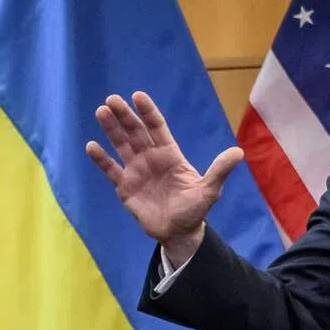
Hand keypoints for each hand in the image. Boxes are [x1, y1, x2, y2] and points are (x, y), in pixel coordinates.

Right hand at [86, 91, 243, 265]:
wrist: (179, 232)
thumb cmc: (194, 209)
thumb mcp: (209, 190)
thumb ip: (219, 170)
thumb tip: (238, 152)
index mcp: (170, 155)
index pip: (157, 128)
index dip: (148, 112)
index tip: (138, 96)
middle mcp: (151, 158)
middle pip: (136, 132)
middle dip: (124, 116)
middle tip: (112, 100)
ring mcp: (136, 171)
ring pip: (121, 145)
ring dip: (111, 129)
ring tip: (101, 112)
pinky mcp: (125, 187)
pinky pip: (111, 170)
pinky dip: (101, 159)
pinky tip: (91, 146)